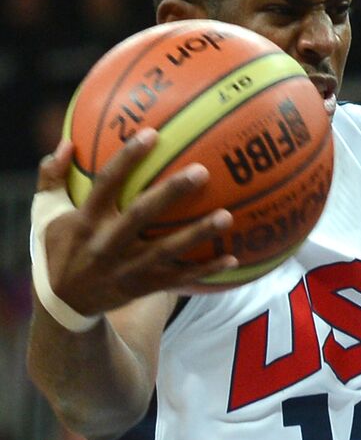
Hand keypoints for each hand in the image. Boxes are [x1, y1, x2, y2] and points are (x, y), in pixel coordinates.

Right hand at [33, 130, 238, 317]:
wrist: (62, 305)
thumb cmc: (61, 248)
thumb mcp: (46, 214)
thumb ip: (52, 177)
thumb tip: (67, 141)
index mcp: (86, 220)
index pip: (106, 183)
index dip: (127, 158)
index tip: (152, 134)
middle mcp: (106, 243)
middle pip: (140, 214)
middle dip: (170, 193)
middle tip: (202, 171)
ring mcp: (126, 268)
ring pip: (165, 250)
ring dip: (197, 234)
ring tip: (227, 216)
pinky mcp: (141, 287)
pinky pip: (178, 279)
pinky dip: (205, 270)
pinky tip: (233, 258)